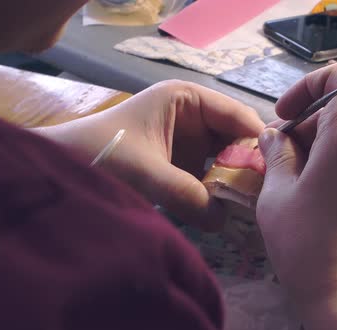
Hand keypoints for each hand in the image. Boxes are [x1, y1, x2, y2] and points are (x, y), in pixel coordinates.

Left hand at [36, 80, 263, 229]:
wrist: (61, 168)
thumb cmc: (100, 153)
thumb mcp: (146, 171)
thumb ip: (187, 195)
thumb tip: (225, 222)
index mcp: (187, 100)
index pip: (237, 115)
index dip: (258, 140)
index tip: (275, 171)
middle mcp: (193, 117)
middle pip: (235, 138)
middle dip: (248, 165)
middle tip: (263, 196)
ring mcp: (189, 142)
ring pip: (225, 159)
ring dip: (234, 181)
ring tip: (250, 207)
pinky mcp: (182, 165)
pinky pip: (210, 176)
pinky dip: (218, 192)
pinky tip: (228, 211)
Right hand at [256, 61, 336, 329]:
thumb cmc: (312, 249)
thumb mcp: (277, 198)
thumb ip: (276, 154)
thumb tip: (276, 135)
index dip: (309, 86)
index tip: (286, 117)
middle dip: (311, 126)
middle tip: (284, 163)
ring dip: (330, 149)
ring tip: (305, 187)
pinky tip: (332, 202)